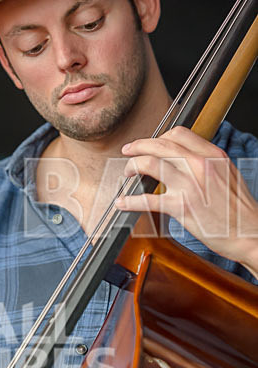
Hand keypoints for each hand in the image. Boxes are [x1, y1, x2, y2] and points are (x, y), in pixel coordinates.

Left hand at [115, 127, 257, 273]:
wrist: (249, 233)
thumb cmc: (239, 209)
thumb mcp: (227, 174)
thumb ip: (206, 163)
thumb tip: (186, 159)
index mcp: (212, 155)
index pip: (178, 134)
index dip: (157, 137)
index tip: (148, 143)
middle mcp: (199, 165)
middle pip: (160, 144)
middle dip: (138, 146)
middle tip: (128, 151)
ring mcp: (189, 185)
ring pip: (149, 164)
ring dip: (132, 167)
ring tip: (127, 173)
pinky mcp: (181, 206)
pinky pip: (147, 199)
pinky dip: (130, 201)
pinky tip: (122, 203)